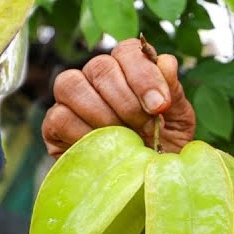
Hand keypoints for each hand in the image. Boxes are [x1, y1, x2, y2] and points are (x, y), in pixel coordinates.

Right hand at [42, 39, 196, 156]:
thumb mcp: (179, 120)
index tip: (160, 106)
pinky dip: (84, 132)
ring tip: (125, 138)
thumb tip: (166, 63)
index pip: (127, 50)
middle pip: (100, 66)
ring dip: (103, 114)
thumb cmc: (165, 147)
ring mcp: (72, 99)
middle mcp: (97, 78)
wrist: (147, 182)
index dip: (144, 75)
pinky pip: (59, 116)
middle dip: (127, 101)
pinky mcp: (54, 127)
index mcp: (129, 68)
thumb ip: (173, 91)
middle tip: (145, 128)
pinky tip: (104, 148)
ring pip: (71, 84)